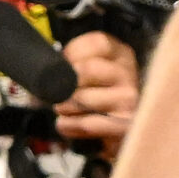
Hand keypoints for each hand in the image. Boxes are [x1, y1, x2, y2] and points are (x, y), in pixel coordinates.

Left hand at [54, 31, 137, 150]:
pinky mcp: (124, 125)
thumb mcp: (95, 75)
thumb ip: (77, 63)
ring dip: (64, 107)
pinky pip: (88, 123)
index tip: (63, 65)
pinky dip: (69, 126)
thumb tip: (49, 65)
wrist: (122, 135)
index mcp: (121, 55)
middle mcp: (129, 74)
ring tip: (63, 111)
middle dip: (65, 83)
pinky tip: (66, 125)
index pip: (98, 42)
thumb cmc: (101, 101)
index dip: (74, 52)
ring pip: (84, 98)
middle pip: (88, 69)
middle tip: (59, 94)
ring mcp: (129, 99)